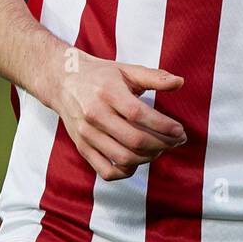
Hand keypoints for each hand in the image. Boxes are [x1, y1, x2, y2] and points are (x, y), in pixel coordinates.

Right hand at [49, 49, 186, 179]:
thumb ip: (154, 77)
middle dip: (163, 144)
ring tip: (161, 148)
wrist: (62, 81)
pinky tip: (138, 160)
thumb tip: (180, 82)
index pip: (139, 114)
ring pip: (124, 158)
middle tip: (177, 140)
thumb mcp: (126, 70)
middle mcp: (95, 115)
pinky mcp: (82, 148)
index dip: (163, 126)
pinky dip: (126, 172)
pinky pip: (106, 171)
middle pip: (134, 140)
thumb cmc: (100, 75)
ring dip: (149, 157)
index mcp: (108, 92)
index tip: (180, 130)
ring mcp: (87, 134)